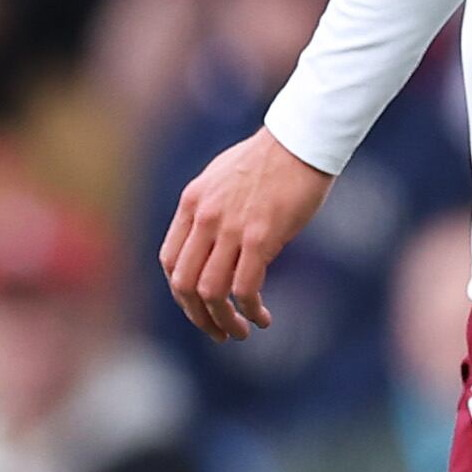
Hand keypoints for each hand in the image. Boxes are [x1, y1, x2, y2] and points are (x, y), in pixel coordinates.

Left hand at [160, 128, 334, 340]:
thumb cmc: (273, 158)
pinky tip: (262, 317)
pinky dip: (250, 309)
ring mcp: (230, 228)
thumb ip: (213, 209)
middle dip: (198, 316)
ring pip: (210, 292)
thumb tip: (218, 242)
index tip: (201, 306)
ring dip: (222, 320)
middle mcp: (204, 218)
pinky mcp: (261, 237)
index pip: (170, 260)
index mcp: (192, 203)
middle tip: (218, 331)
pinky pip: (244, 287)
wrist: (302, 140)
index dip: (181, 293)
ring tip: (241, 331)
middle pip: (183, 284)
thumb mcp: (224, 179)